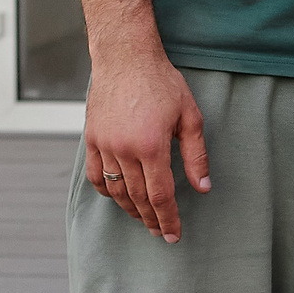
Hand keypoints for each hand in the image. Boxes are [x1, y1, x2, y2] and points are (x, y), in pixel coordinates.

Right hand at [84, 43, 208, 243]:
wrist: (125, 57)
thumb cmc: (162, 83)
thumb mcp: (189, 116)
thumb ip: (196, 155)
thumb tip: (203, 187)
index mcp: (151, 146)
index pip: (160, 196)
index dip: (168, 219)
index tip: (174, 235)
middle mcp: (124, 150)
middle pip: (137, 198)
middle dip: (151, 220)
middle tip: (162, 232)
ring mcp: (103, 145)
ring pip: (115, 191)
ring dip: (130, 209)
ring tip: (145, 217)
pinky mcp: (90, 139)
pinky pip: (94, 176)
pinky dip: (106, 191)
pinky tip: (119, 197)